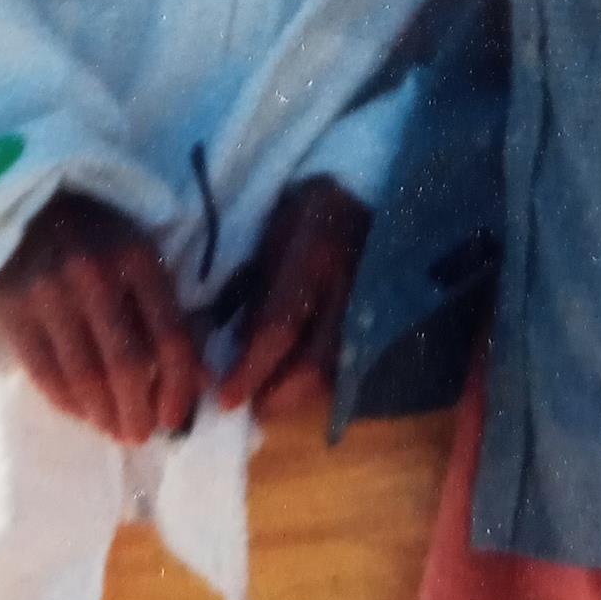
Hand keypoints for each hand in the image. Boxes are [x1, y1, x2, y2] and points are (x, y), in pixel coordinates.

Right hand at [0, 189, 203, 444]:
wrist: (28, 200)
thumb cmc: (97, 231)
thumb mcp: (142, 254)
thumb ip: (169, 312)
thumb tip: (202, 379)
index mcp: (137, 258)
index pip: (170, 336)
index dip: (178, 386)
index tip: (177, 417)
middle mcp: (94, 276)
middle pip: (126, 366)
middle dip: (139, 412)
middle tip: (142, 435)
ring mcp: (49, 295)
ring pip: (84, 379)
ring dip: (103, 417)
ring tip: (114, 430)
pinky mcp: (13, 311)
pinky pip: (45, 375)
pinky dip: (68, 403)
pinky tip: (82, 413)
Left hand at [213, 177, 371, 418]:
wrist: (359, 192)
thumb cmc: (303, 211)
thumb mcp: (269, 238)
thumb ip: (252, 290)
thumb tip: (229, 347)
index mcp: (313, 256)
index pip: (280, 326)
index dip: (252, 368)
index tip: (225, 397)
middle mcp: (345, 286)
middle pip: (313, 365)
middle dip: (275, 397)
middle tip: (245, 407)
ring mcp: (366, 305)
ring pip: (333, 374)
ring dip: (296, 396)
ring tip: (265, 399)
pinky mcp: (374, 319)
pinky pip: (346, 367)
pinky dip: (316, 385)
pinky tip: (293, 384)